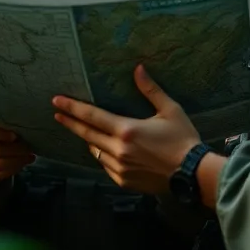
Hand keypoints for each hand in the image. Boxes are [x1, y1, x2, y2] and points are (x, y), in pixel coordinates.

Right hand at [0, 124, 34, 187]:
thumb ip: (0, 128)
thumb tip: (20, 128)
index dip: (1, 133)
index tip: (15, 135)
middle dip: (16, 149)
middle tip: (29, 148)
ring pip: (0, 164)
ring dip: (18, 161)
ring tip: (29, 156)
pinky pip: (0, 175)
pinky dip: (14, 169)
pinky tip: (21, 164)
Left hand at [52, 64, 200, 194]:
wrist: (192, 174)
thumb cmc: (183, 139)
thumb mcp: (170, 110)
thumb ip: (150, 90)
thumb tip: (138, 68)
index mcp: (126, 130)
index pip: (92, 116)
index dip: (72, 108)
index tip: (57, 101)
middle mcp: (118, 150)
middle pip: (86, 134)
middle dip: (70, 122)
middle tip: (57, 113)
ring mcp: (119, 168)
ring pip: (95, 151)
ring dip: (90, 140)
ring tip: (86, 131)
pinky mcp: (123, 181)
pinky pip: (105, 166)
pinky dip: (103, 156)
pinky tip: (105, 150)